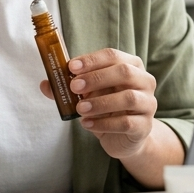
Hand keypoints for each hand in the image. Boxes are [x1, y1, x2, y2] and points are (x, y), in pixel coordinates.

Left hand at [39, 48, 157, 159]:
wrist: (125, 137)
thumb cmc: (107, 109)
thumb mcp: (88, 95)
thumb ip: (68, 89)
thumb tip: (45, 84)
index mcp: (131, 66)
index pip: (113, 55)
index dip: (91, 60)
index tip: (71, 67)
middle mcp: (144, 81)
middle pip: (124, 72)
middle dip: (96, 78)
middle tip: (74, 87)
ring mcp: (148, 104)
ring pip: (128, 98)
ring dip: (100, 102)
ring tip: (80, 109)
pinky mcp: (144, 126)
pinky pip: (126, 123)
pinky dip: (104, 124)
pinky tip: (87, 124)